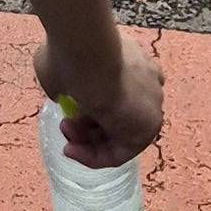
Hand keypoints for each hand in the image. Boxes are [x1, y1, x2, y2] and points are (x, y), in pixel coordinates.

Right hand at [36, 33, 163, 167]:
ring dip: (87, 141)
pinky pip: (118, 152)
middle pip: (117, 114)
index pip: (120, 90)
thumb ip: (65, 81)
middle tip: (64, 125)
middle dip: (86, 124)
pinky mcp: (145, 131)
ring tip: (65, 135)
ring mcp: (150, 108)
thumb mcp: (59, 66)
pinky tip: (71, 150)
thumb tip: (60, 91)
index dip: (88, 103)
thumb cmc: (71, 54)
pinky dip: (94, 156)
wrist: (87, 54)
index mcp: (134, 62)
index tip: (66, 105)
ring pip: (116, 134)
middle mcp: (148, 84)